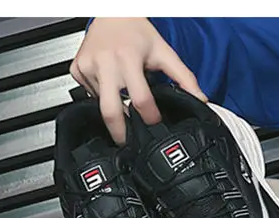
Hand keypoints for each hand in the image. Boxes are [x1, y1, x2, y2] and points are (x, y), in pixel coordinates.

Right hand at [70, 17, 206, 144]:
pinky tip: (110, 87)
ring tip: (124, 107)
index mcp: (127, 59)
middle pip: (111, 112)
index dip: (150, 117)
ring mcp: (88, 66)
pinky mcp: (77, 69)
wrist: (112, 13)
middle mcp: (105, 62)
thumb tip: (201, 101)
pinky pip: (89, 94)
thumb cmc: (137, 32)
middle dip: (120, 134)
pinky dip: (100, 97)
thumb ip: (184, 78)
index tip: (155, 123)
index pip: (140, 100)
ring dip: (113, 110)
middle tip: (129, 143)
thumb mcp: (164, 53)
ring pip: (100, 105)